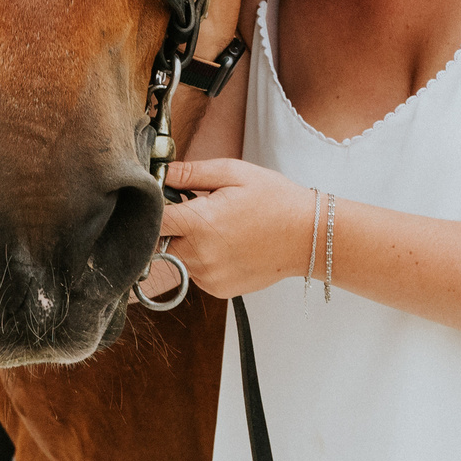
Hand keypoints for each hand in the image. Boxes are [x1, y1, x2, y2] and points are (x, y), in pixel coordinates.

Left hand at [153, 157, 318, 298]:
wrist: (307, 236)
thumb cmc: (274, 200)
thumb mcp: (234, 174)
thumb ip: (192, 173)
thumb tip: (161, 171)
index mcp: (200, 224)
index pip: (153, 220)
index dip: (153, 207)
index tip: (163, 198)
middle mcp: (200, 255)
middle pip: (159, 242)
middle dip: (170, 226)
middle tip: (196, 210)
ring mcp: (208, 276)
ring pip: (176, 258)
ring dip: (185, 243)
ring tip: (216, 227)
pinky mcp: (218, 289)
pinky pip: (195, 273)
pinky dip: (201, 259)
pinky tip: (225, 245)